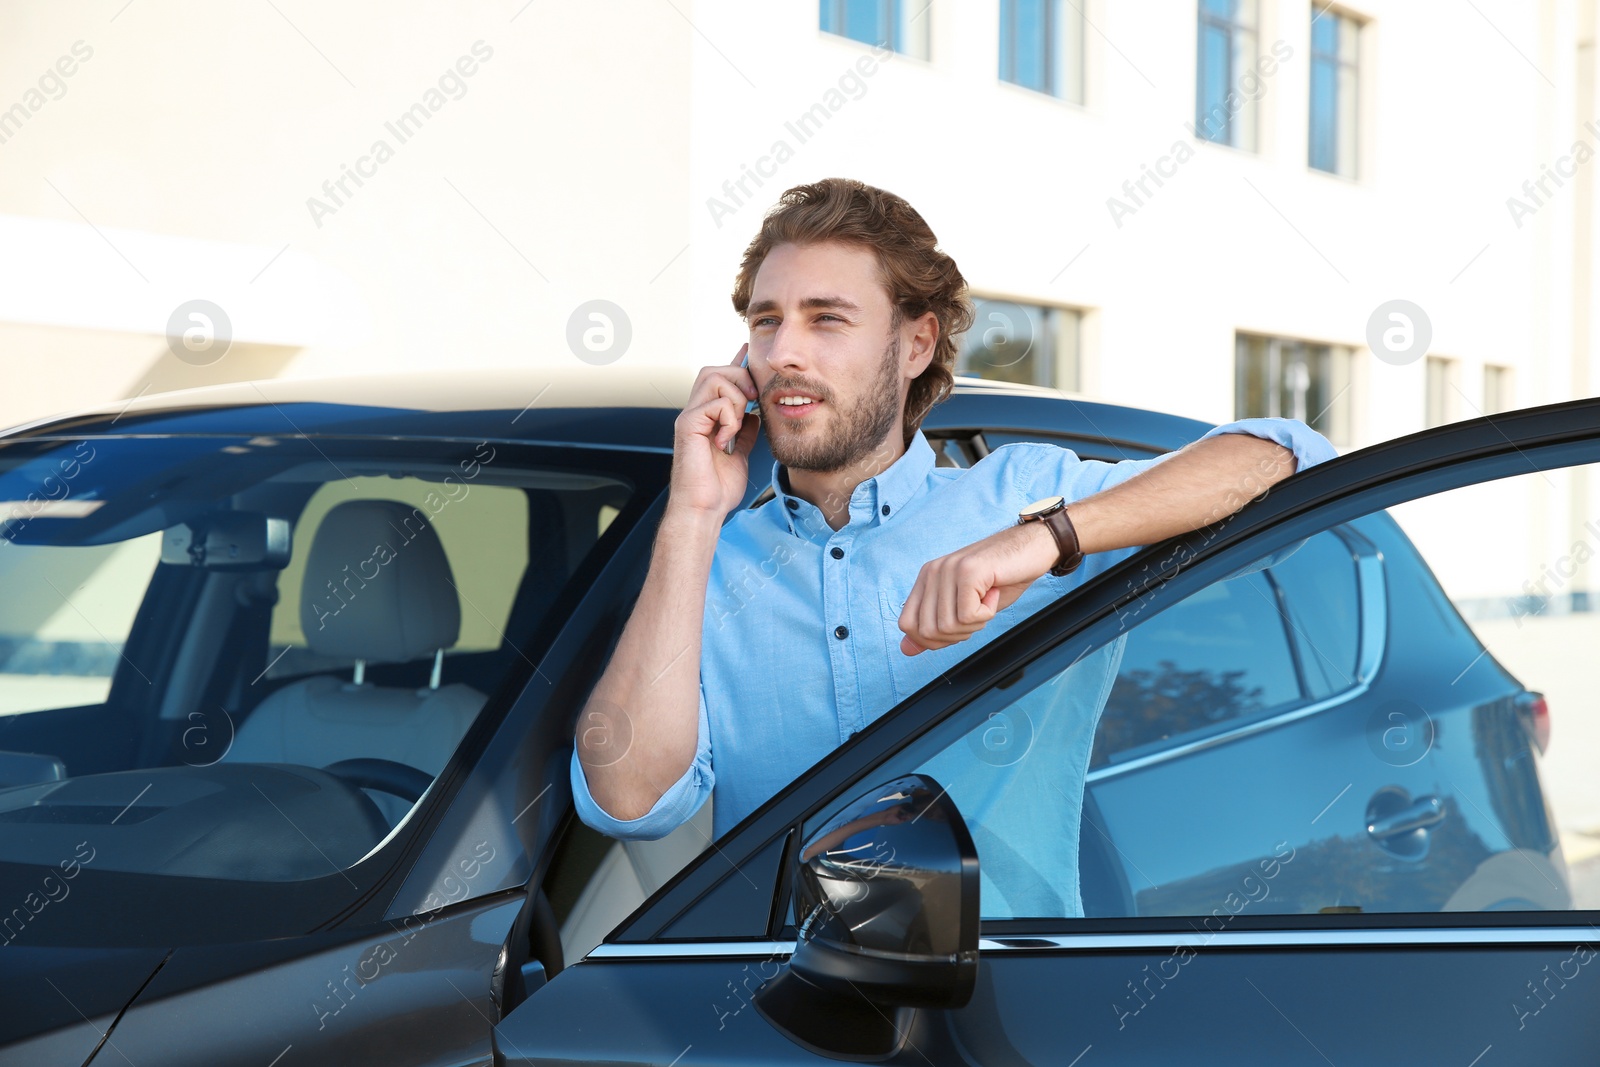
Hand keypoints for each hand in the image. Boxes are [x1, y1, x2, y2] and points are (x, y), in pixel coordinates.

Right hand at [669, 344, 760, 516]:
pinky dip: (728, 418)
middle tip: (752, 403)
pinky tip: (726, 440)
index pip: (719, 379)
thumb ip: (744, 430)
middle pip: (714, 370)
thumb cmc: (717, 488)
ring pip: (714, 378)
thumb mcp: (740, 452)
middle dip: (738, 378)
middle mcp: (694, 412)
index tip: (748, 350)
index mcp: (706, 417)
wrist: (704, 509)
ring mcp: (689, 417)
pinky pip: (714, 403)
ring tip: (735, 425)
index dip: (735, 363)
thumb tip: (754, 414)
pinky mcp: (687, 426)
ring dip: (735, 398)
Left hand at [896, 521, 1058, 654]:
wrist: (1033, 549)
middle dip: (956, 635)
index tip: (957, 628)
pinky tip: (994, 593)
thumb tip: (906, 650)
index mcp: (926, 579)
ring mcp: (948, 569)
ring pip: (948, 626)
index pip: (907, 624)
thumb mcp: (965, 608)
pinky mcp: (968, 571)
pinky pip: (968, 616)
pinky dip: (987, 614)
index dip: (930, 640)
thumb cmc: (1002, 579)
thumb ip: (935, 626)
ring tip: (987, 601)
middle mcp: (932, 572)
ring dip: (975, 624)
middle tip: (977, 613)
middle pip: (927, 631)